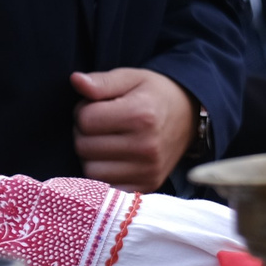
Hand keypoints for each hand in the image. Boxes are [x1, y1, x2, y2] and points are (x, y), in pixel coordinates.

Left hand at [71, 68, 195, 190]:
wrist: (189, 116)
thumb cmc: (155, 94)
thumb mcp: (131, 78)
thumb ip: (102, 81)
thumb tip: (75, 80)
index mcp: (141, 115)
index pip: (85, 119)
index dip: (84, 109)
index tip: (98, 106)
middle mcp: (146, 146)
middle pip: (84, 146)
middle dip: (85, 133)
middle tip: (101, 124)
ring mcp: (148, 170)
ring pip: (90, 171)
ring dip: (91, 156)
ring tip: (106, 140)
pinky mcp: (147, 186)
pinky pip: (106, 187)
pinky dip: (104, 174)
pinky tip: (113, 159)